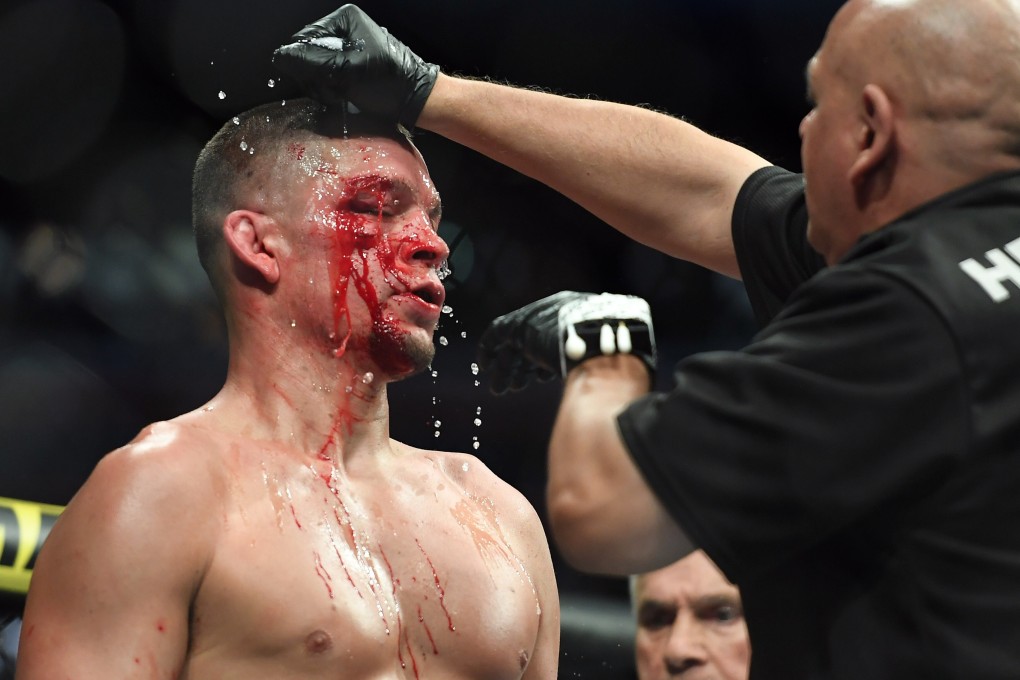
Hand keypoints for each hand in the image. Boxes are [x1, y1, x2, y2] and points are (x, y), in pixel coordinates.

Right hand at [272, 4, 438, 127]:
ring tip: (342, 97)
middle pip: (308, 54)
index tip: (322, 82)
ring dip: (324, 88)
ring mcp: (346, 50)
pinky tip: (344, 99)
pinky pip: (327, 79)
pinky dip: (331, 92)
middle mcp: (343, 30)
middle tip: (335, 92)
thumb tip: (280, 56)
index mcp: (344, 20)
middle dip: (317, 78)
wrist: (416, 101)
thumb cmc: (388, 83)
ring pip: (315, 70)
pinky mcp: (349, 68)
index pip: (304, 38)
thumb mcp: (348, 70)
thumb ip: (312, 61)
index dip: (305, 63)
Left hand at [478, 291, 656, 393]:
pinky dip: (489, 351)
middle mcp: (558, 311)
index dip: (544, 360)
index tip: (539, 378)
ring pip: (513, 341)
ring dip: (506, 366)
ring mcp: (540, 317)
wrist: (606, 347)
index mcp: (580, 315)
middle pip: (532, 339)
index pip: (553, 337)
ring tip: (500, 388)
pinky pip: (497, 334)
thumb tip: (617, 382)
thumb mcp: (617, 356)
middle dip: (522, 365)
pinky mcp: (521, 326)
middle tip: (512, 386)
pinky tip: (486, 369)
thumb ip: (605, 363)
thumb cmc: (619, 358)